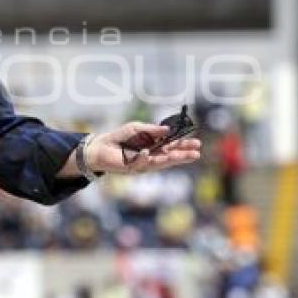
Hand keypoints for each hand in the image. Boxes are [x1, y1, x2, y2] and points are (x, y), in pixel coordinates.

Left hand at [85, 121, 201, 174]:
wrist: (100, 146)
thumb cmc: (119, 137)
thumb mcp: (136, 128)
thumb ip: (151, 130)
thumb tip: (168, 130)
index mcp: (154, 147)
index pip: (172, 146)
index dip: (184, 145)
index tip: (196, 142)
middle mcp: (152, 157)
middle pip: (170, 156)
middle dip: (184, 154)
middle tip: (197, 153)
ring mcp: (143, 164)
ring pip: (160, 162)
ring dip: (173, 159)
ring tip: (186, 156)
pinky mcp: (132, 168)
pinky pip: (140, 163)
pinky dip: (143, 158)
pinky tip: (147, 153)